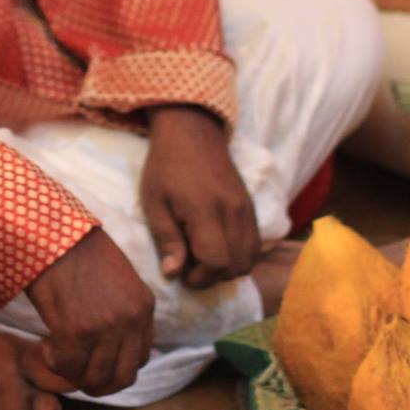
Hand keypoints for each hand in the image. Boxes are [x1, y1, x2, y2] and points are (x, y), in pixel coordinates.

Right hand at [23, 227, 154, 396]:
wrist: (53, 235)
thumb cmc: (79, 252)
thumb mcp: (118, 280)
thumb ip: (124, 311)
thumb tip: (114, 345)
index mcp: (143, 307)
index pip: (142, 358)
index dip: (118, 368)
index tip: (98, 362)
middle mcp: (129, 321)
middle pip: (122, 377)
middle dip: (99, 383)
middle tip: (77, 373)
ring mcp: (104, 328)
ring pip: (95, 378)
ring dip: (74, 374)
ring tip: (58, 355)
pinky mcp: (75, 331)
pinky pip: (68, 368)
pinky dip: (55, 364)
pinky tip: (46, 346)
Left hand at [139, 105, 258, 288]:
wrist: (191, 132)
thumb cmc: (165, 167)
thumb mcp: (154, 203)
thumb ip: (167, 239)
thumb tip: (173, 274)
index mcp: (206, 211)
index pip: (216, 262)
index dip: (200, 277)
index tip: (182, 273)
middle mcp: (234, 212)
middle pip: (237, 266)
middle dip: (213, 276)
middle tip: (191, 266)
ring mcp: (247, 209)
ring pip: (250, 259)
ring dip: (228, 267)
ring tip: (204, 256)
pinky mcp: (251, 207)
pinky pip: (255, 245)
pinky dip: (239, 255)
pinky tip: (218, 245)